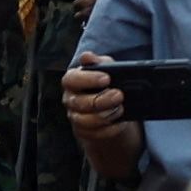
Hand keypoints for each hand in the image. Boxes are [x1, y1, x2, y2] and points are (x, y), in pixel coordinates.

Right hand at [56, 54, 142, 178]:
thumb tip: (87, 57)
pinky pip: (94, 134)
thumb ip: (98, 62)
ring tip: (120, 109)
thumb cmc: (105, 82)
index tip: (107, 78)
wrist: (109, 104)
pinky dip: (110, 129)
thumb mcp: (105, 68)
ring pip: (86, 121)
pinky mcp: (83, 132)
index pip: (72, 79)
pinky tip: (120, 122)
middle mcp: (70, 100)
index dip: (88, 79)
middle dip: (101, 100)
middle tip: (119, 95)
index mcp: (72, 81)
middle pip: (80, 103)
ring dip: (106, 116)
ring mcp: (75, 117)